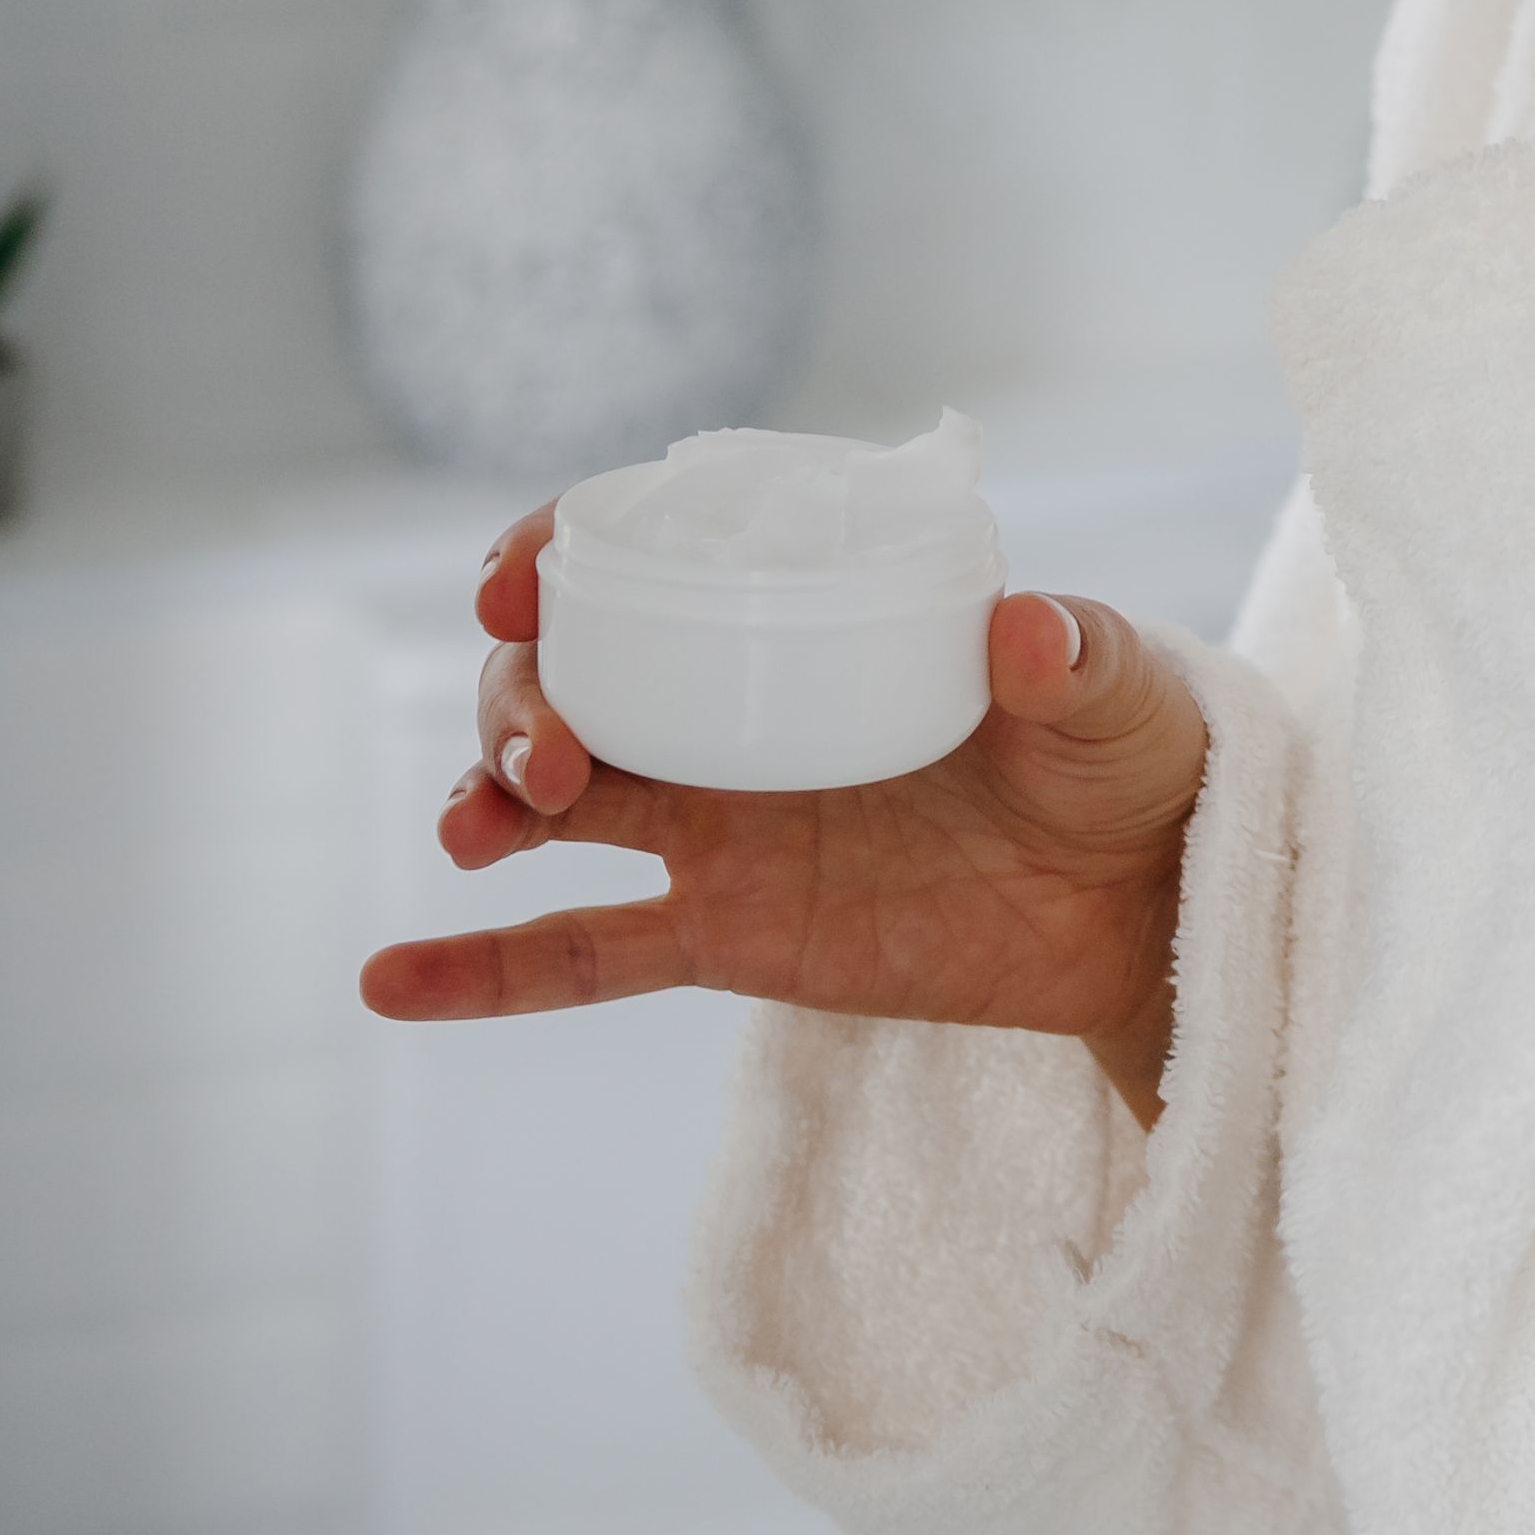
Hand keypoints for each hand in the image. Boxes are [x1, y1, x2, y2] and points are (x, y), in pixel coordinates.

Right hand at [362, 501, 1212, 1124]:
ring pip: (556, 804)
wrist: (1148, 907)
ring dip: (486, 800)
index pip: (650, 556)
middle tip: (546, 759)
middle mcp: (740, 708)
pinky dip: (480, 969)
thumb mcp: (1117, 690)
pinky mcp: (729, 933)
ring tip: (479, 831)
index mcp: (806, 612)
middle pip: (573, 681)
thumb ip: (1074, 656)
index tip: (512, 579)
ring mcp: (722, 823)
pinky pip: (581, 952)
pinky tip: (386, 980)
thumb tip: (1022, 629)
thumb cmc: (1130, 761)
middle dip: (517, 701)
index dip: (556, 553)